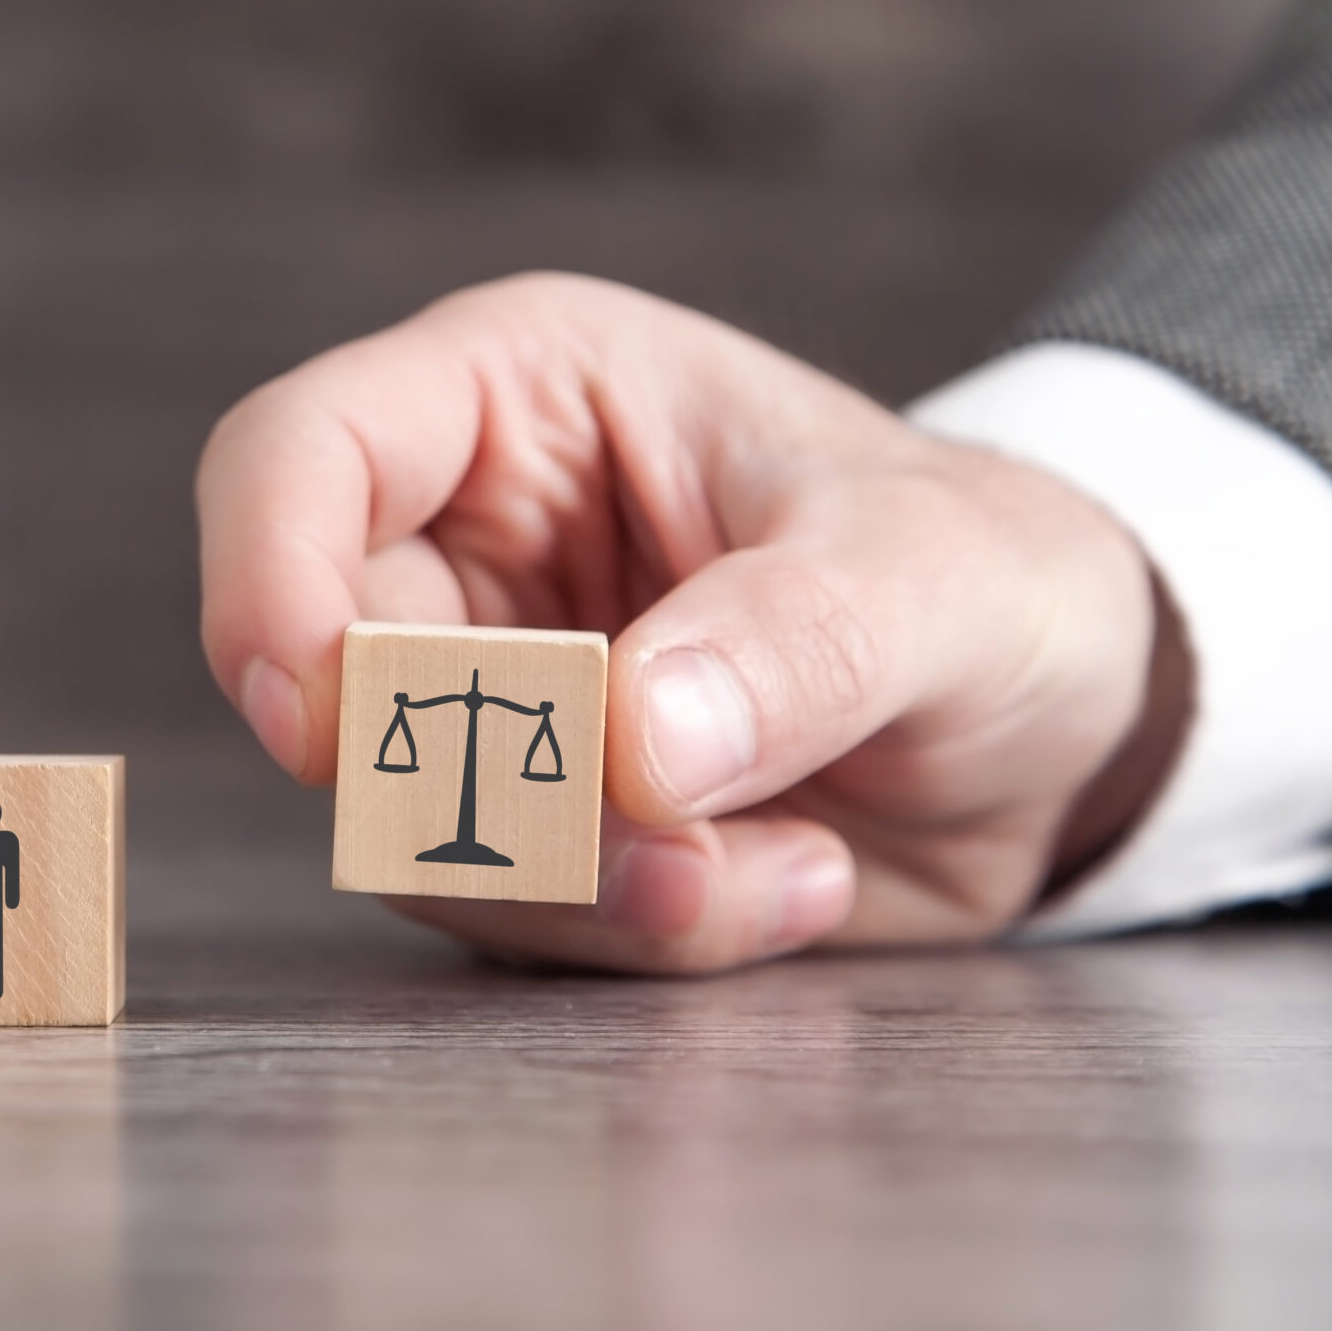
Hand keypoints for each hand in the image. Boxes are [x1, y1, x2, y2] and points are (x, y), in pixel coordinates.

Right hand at [196, 274, 1188, 973]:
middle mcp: (464, 542)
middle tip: (672, 832)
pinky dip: (646, 933)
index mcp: (516, 398)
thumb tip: (629, 746)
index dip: (265, 579)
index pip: (295, 456)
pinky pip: (510, 912)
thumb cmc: (991, 574)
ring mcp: (484, 696)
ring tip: (787, 862)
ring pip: (409, 826)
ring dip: (592, 883)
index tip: (322, 720)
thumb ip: (792, 642)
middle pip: (330, 677)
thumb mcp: (936, 575)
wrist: (1065, 726)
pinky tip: (790, 879)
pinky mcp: (523, 825)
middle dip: (486, 785)